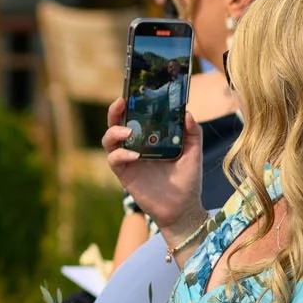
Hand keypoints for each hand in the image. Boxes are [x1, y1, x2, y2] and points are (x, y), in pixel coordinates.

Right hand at [101, 97, 204, 235]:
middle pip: (115, 124)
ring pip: (108, 140)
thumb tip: (186, 112)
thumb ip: (192, 132)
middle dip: (114, 112)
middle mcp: (134, 146)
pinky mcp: (124, 174)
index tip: (132, 93)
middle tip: (121, 103)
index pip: (134, 117)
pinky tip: (135, 155)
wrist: (183, 208)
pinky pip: (114, 159)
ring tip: (128, 132)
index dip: (130, 105)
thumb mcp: (194, 153)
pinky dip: (121, 154)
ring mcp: (127, 160)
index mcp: (148, 138)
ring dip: (114, 132)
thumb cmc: (187, 180)